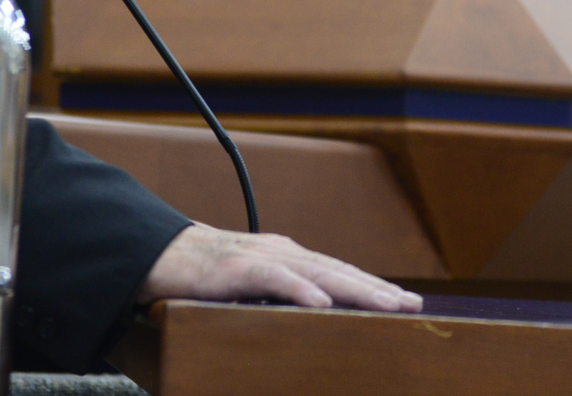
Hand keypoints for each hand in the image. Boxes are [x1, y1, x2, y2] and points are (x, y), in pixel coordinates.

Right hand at [137, 223, 423, 312]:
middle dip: (376, 288)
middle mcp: (282, 252)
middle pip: (338, 270)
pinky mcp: (237, 268)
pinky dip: (300, 290)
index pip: (338, 272)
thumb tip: (312, 320)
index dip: (372, 285)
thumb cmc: (205, 275)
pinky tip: (322, 303)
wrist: (159, 255)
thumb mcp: (251, 287)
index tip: (405, 300)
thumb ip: (279, 298)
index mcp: (288, 257)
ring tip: (384, 302)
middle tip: (412, 303)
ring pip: (317, 271)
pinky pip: (275, 279)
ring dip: (354, 288)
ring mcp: (262, 257)